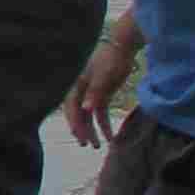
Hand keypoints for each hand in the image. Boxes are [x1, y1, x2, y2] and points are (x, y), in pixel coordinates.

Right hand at [64, 17, 140, 150]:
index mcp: (76, 84)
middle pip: (78, 114)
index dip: (74, 122)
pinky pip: (101, 113)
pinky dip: (104, 124)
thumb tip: (85, 109)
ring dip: (93, 130)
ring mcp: (91, 93)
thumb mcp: (102, 76)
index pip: (71, 107)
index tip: (80, 137)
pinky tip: (110, 136)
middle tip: (87, 145)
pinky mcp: (102, 94)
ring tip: (99, 146)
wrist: (123, 48)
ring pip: (89, 116)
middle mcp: (81, 90)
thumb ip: (94, 93)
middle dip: (82, 130)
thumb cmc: (110, 59)